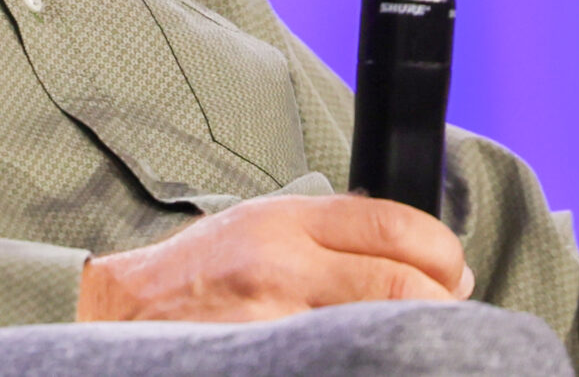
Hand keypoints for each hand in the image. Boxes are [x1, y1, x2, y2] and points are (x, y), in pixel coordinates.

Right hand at [78, 193, 472, 323]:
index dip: (442, 251)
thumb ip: (332, 231)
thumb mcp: (260, 223)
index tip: (452, 269)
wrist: (126, 313)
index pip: (395, 224)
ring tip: (410, 339)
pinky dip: (367, 359)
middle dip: (442, 301)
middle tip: (444, 309)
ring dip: (413, 336)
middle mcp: (282, 264)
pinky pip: (341, 360)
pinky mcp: (269, 358)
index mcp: (284, 219)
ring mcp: (275, 321)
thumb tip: (423, 255)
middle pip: (404, 281)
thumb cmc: (197, 273)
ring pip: (383, 329)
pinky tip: (366, 357)